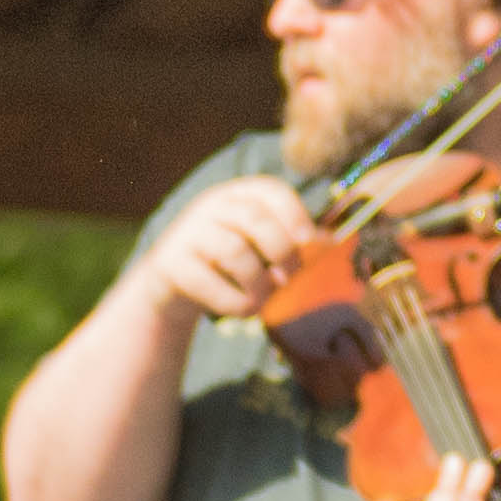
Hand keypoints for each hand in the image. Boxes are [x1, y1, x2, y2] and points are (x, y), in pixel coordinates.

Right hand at [138, 175, 317, 322]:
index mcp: (239, 194)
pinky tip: (246, 309)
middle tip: (291, 276)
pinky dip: (233, 301)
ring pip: (234, 251)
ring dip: (259, 281)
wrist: (169, 284)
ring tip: (267, 297)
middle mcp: (212, 206)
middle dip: (282, 250)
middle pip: (255, 219)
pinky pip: (206, 282)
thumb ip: (290, 239)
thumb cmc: (229, 261)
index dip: (295, 213)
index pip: (271, 191)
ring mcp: (187, 232)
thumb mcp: (257, 243)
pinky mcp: (169, 264)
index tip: (310, 240)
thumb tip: (331, 242)